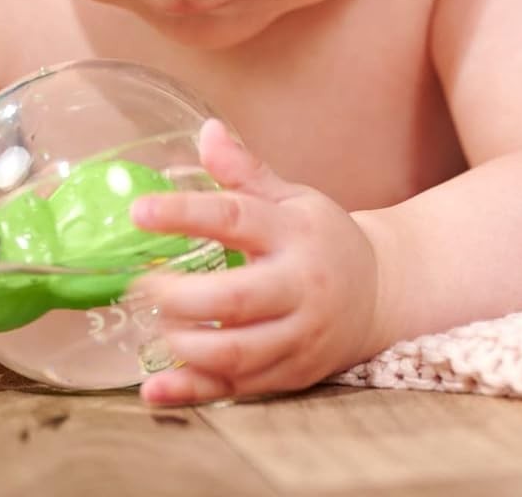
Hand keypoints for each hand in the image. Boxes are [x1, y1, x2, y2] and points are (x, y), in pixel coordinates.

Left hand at [130, 120, 381, 404]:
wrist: (381, 292)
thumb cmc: (323, 240)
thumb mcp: (292, 198)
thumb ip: (246, 171)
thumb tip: (206, 131)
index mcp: (296, 232)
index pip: (237, 218)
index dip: (186, 213)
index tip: (139, 211)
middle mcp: (301, 285)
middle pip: (235, 298)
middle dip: (177, 296)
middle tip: (140, 286)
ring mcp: (299, 334)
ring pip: (236, 351)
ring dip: (184, 342)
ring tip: (157, 324)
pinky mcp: (292, 372)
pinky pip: (238, 388)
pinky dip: (193, 390)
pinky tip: (155, 387)